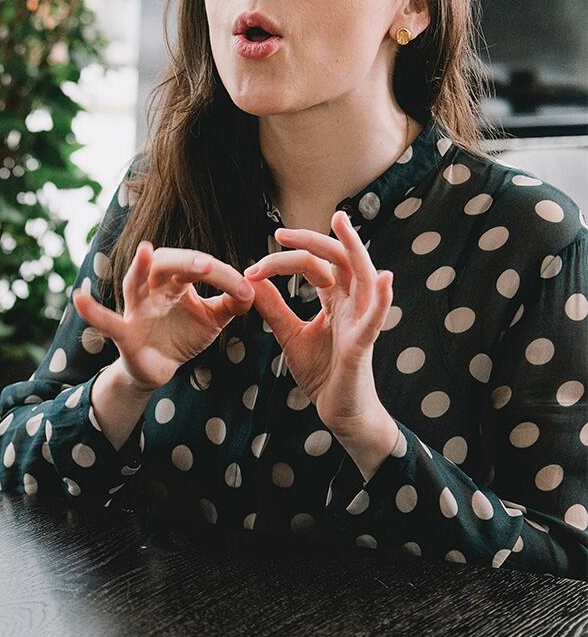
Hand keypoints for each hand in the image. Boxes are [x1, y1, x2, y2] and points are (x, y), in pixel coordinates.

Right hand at [74, 243, 253, 391]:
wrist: (159, 369)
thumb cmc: (183, 334)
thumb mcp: (213, 318)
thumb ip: (233, 303)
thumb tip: (255, 289)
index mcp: (176, 280)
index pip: (198, 268)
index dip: (222, 276)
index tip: (246, 291)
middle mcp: (153, 287)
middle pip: (165, 263)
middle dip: (185, 262)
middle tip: (206, 265)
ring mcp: (135, 308)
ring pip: (135, 282)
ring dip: (139, 268)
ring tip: (144, 252)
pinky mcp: (123, 333)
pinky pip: (107, 321)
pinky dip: (92, 311)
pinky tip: (78, 300)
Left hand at [243, 211, 399, 478]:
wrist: (338, 411)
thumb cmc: (322, 373)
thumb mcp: (290, 335)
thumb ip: (274, 309)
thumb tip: (251, 280)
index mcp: (335, 301)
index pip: (314, 266)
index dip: (284, 260)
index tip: (253, 266)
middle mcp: (351, 305)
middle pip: (338, 260)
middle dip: (312, 241)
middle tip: (281, 232)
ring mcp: (361, 322)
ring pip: (363, 276)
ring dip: (354, 249)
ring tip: (343, 224)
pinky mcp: (363, 345)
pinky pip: (376, 319)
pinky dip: (382, 299)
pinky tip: (385, 278)